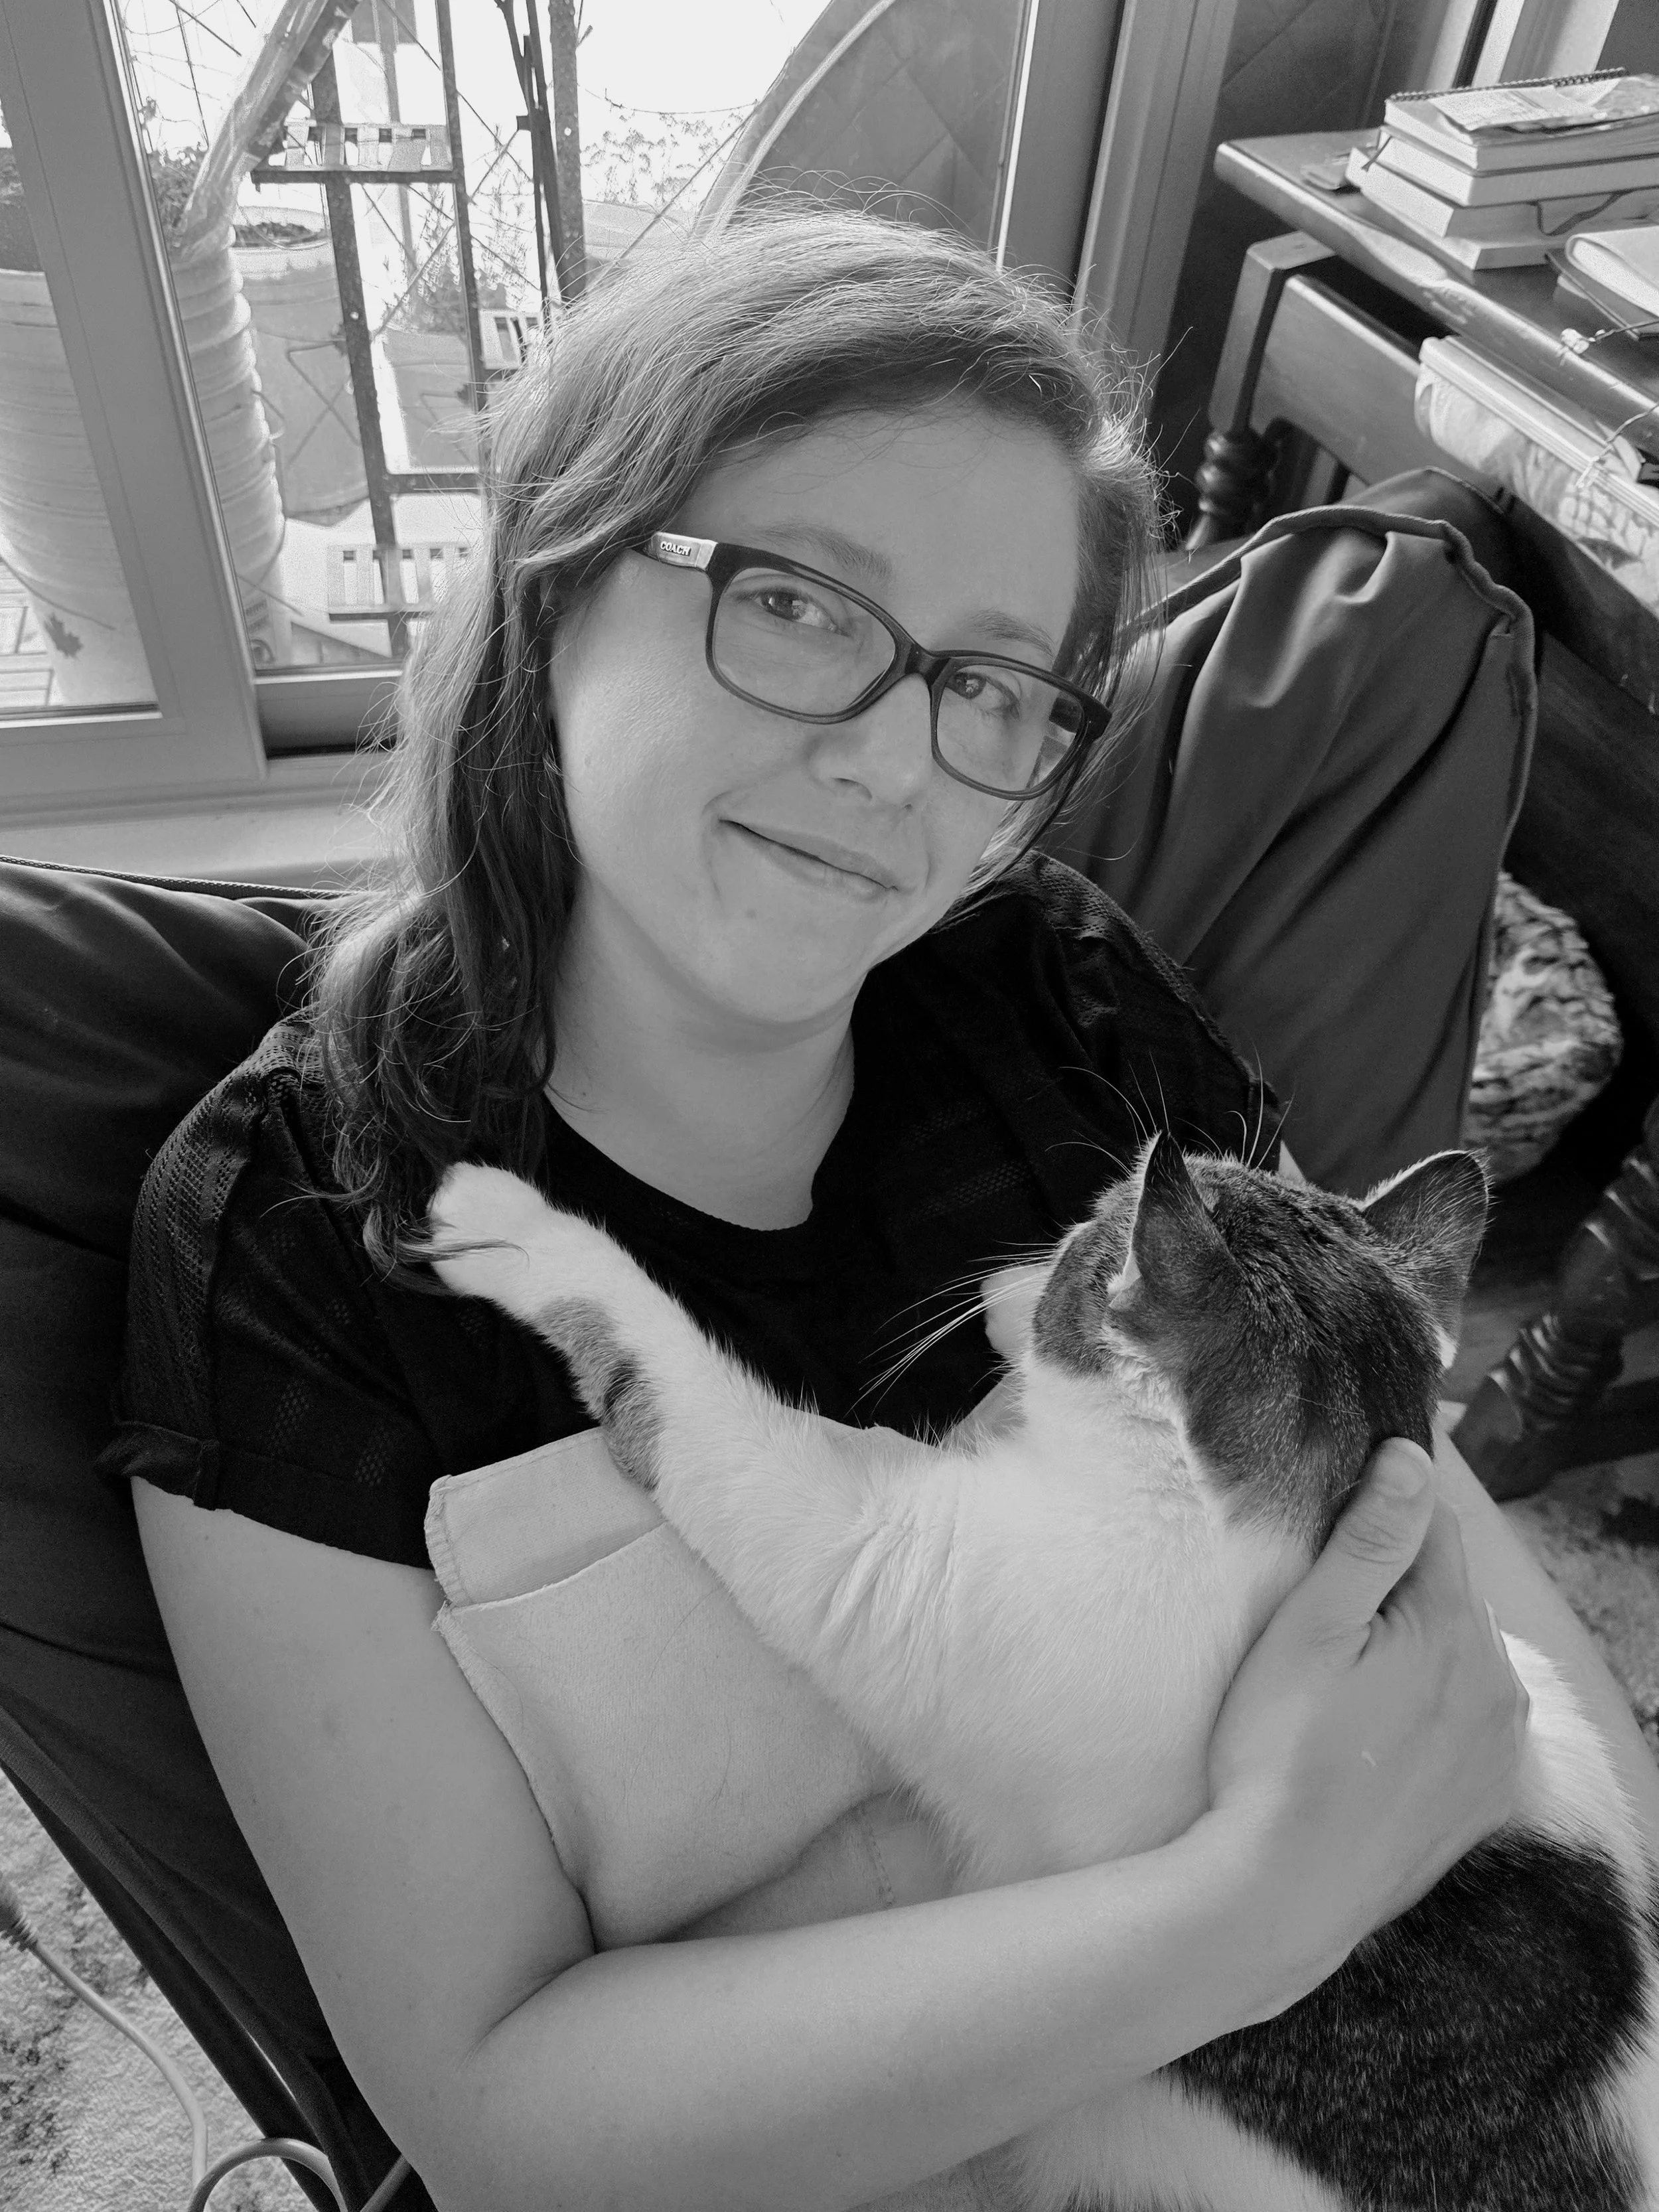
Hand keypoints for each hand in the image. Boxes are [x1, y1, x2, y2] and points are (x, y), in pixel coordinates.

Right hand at [1200, 1439, 1528, 2019]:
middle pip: (1447, 1595)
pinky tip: (1371, 1741)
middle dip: (1395, 1596)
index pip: (1432, 1529)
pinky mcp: (1487, 1798)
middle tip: (1322, 1642)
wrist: (1285, 1893)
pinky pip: (1466, 1722)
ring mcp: (1500, 1751)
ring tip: (1342, 1697)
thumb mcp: (1309, 1631)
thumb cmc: (1280, 1753)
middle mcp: (1500, 1687)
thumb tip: (1411, 1459)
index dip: (1373, 1531)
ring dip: (1413, 1655)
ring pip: (1459, 1658)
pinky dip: (1428, 1715)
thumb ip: (1370, 1539)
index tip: (1324, 1565)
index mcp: (1456, 1633)